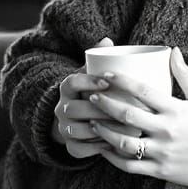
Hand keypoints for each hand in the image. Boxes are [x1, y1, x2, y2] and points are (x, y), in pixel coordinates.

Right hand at [52, 37, 135, 158]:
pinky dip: (98, 147)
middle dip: (101, 109)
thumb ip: (100, 59)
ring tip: (125, 128)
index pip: (71, 82)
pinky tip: (117, 143)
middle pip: (76, 108)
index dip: (88, 82)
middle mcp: (61, 108)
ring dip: (102, 129)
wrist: (77, 118)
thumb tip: (107, 39)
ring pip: (79, 130)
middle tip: (126, 110)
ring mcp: (63, 128)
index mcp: (66, 88)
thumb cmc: (94, 92)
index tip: (107, 82)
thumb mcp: (93, 75)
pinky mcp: (70, 146)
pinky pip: (82, 148)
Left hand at [89, 47, 187, 188]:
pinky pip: (129, 165)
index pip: (143, 91)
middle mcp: (167, 131)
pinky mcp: (159, 171)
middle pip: (127, 115)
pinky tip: (103, 149)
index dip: (121, 81)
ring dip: (104, 131)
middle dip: (105, 104)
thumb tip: (173, 50)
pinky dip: (112, 158)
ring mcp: (162, 152)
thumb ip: (186, 76)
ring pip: (124, 142)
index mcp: (177, 111)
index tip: (106, 75)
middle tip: (91, 96)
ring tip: (92, 122)